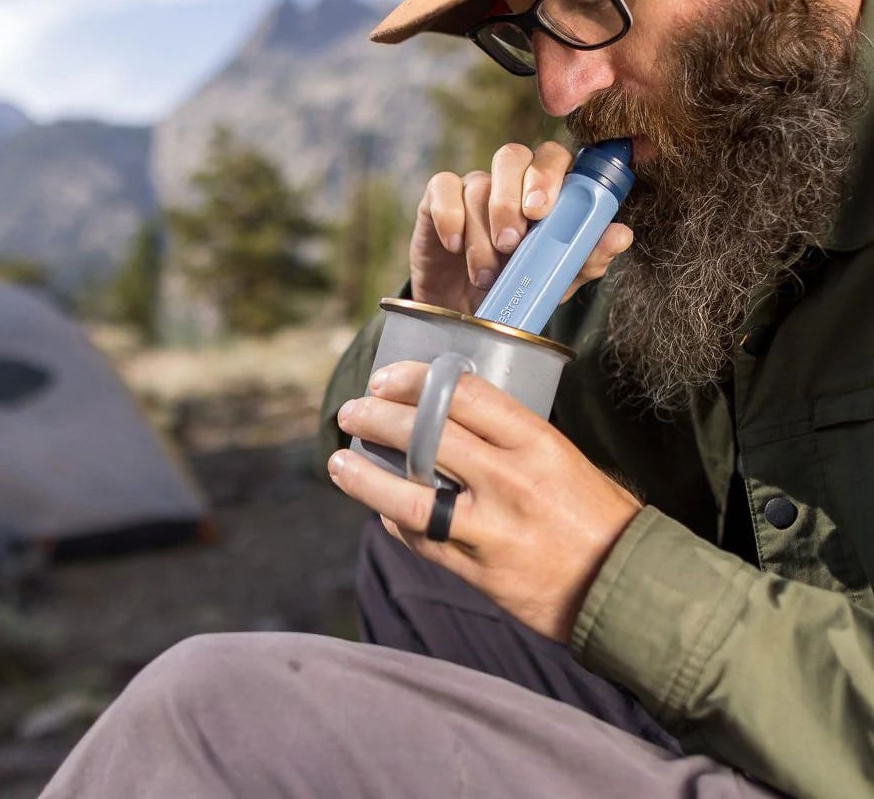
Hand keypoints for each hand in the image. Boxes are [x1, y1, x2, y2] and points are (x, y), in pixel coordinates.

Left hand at [329, 361, 641, 642]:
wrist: (625, 586)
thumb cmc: (597, 513)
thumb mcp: (562, 457)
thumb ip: (508, 439)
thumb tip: (450, 417)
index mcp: (536, 443)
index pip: (463, 395)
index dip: (415, 380)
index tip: (387, 378)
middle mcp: (509, 481)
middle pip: (426, 438)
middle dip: (377, 418)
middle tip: (352, 411)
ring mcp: (490, 529)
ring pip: (409, 496)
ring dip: (365, 476)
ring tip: (339, 461)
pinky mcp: (477, 570)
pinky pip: (421, 539)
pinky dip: (394, 519)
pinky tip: (380, 507)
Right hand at [410, 141, 633, 313]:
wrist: (467, 314)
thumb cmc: (516, 289)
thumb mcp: (555, 281)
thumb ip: (586, 258)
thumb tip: (621, 235)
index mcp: (545, 191)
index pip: (553, 158)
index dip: (548, 175)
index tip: (541, 211)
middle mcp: (509, 181)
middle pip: (512, 155)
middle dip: (510, 198)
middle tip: (512, 242)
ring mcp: (473, 187)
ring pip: (477, 185)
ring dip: (481, 233)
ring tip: (486, 274)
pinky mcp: (437, 199)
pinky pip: (442, 188)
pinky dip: (449, 218)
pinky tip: (454, 247)